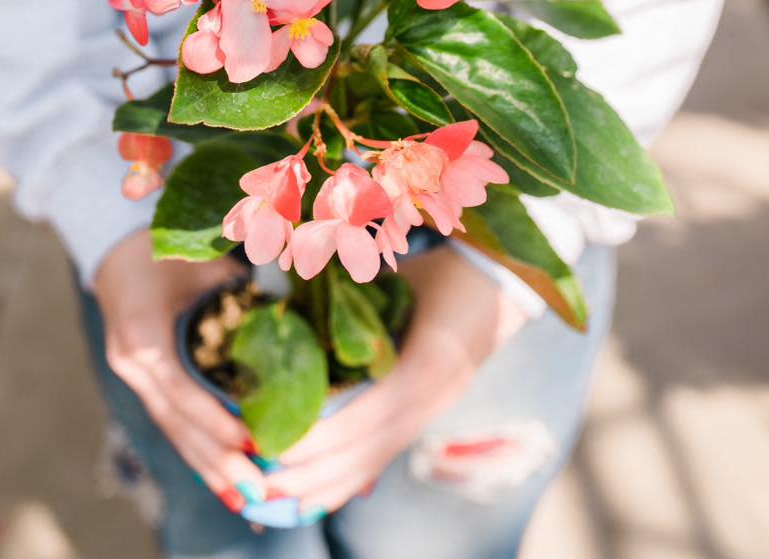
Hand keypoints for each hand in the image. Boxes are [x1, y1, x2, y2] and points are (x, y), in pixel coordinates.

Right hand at [94, 229, 264, 511]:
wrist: (118, 247)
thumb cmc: (165, 247)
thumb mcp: (201, 260)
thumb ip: (238, 285)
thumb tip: (288, 309)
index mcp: (142, 332)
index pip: (178, 388)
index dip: (212, 418)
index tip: (250, 441)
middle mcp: (130, 361)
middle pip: (174, 422)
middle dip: (215, 460)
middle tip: (257, 490)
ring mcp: (131, 374)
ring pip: (171, 429)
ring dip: (207, 465)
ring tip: (243, 498)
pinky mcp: (140, 380)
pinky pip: (170, 420)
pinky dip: (196, 447)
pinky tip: (220, 474)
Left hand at [263, 246, 527, 515]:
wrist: (504, 285)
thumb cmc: (449, 272)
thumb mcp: (403, 278)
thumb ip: (354, 297)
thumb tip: (294, 306)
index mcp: (428, 363)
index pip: (370, 416)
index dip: (324, 438)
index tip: (279, 446)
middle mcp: (433, 397)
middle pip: (370, 452)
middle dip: (316, 474)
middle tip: (264, 483)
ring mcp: (434, 409)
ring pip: (378, 460)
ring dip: (330, 484)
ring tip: (282, 497)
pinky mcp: (430, 412)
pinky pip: (388, 453)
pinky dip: (353, 476)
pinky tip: (321, 492)